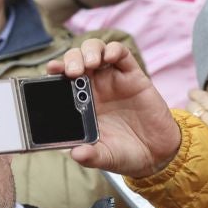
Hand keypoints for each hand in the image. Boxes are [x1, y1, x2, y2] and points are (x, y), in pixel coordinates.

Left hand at [49, 38, 181, 176]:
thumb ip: (90, 156)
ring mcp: (112, 80)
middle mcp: (93, 88)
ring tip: (91, 63)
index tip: (51, 70)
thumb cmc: (124, 153)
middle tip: (73, 71)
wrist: (156, 154)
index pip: (61, 80)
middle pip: (76, 60)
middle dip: (71, 59)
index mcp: (78, 104)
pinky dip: (114, 50)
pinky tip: (110, 57)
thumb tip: (75, 155)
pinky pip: (122, 55)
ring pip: (96, 51)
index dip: (55, 71)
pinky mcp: (133, 77)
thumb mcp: (104, 157)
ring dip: (90, 51)